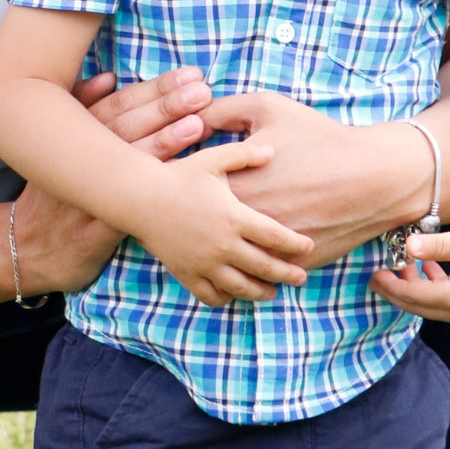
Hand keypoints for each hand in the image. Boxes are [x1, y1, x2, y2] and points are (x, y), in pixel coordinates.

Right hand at [4, 70, 214, 297]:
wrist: (24, 251)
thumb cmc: (51, 196)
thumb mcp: (54, 149)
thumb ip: (81, 110)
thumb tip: (107, 77)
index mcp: (73, 136)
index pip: (120, 105)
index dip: (156, 88)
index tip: (190, 75)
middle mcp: (78, 160)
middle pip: (126, 127)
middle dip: (166, 106)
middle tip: (201, 91)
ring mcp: (84, 195)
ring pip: (126, 164)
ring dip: (164, 141)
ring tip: (198, 124)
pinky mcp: (94, 231)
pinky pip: (126, 210)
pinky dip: (149, 194)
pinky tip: (178, 182)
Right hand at [134, 140, 315, 307]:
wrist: (140, 197)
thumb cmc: (179, 175)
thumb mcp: (213, 159)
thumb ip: (244, 154)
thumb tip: (272, 150)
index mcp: (234, 217)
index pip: (276, 237)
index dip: (296, 245)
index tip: (309, 247)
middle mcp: (223, 244)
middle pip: (265, 267)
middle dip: (287, 275)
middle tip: (301, 278)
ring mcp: (204, 262)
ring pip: (241, 287)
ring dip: (261, 292)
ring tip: (273, 291)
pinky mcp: (187, 273)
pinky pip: (211, 295)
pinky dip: (227, 298)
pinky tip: (235, 293)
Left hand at [200, 90, 428, 267]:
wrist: (376, 175)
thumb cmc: (320, 137)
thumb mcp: (267, 108)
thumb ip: (220, 110)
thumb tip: (188, 117)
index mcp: (235, 186)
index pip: (188, 193)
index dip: (182, 185)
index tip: (180, 180)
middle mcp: (248, 224)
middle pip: (202, 230)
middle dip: (194, 220)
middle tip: (187, 211)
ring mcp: (271, 250)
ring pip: (231, 258)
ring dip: (221, 248)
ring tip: (212, 235)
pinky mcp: (293, 265)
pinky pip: (262, 270)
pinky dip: (254, 260)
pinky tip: (249, 247)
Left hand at [370, 223, 449, 326]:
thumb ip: (437, 245)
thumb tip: (408, 246)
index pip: (412, 295)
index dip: (390, 285)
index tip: (373, 273)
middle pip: (416, 306)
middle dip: (395, 291)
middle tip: (375, 276)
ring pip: (430, 307)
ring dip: (413, 289)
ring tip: (403, 265)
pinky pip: (444, 306)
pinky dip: (431, 290)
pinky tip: (429, 269)